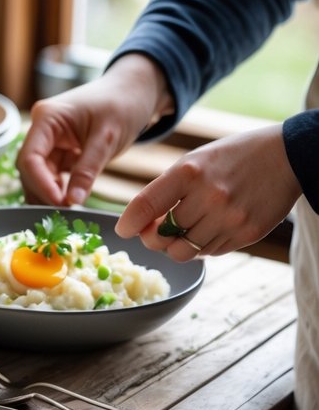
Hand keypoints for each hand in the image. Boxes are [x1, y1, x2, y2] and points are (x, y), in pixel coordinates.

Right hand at [17, 54, 173, 205]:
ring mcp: (49, 140)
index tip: (60, 203)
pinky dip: (59, 189)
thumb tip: (72, 201)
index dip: (41, 184)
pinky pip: (52, 174)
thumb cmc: (123, 104)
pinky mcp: (60, 150)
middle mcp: (42, 129)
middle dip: (44, 191)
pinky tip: (70, 201)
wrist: (136, 90)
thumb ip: (87, 170)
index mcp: (46, 118)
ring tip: (67, 212)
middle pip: (30, 168)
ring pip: (39, 174)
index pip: (30, 158)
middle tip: (64, 213)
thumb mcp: (107, 138)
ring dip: (49, 193)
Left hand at [115, 125, 300, 260]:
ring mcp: (230, 218)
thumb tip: (140, 226)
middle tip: (154, 232)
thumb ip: (166, 191)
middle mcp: (209, 197)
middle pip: (162, 236)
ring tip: (182, 230)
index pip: (146, 205)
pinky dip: (202, 246)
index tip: (123, 230)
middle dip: (152, 238)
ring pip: (184, 252)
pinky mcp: (247, 234)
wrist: (287, 156)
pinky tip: (209, 228)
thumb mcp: (194, 162)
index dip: (129, 223)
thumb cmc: (230, 158)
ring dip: (176, 245)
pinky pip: (210, 252)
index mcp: (189, 172)